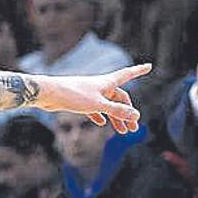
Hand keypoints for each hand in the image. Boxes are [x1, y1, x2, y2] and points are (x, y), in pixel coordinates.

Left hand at [37, 64, 151, 133]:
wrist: (48, 94)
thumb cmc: (73, 95)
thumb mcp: (98, 105)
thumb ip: (117, 111)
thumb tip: (136, 116)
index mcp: (107, 82)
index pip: (127, 74)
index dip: (139, 71)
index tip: (149, 65)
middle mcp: (100, 86)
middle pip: (120, 98)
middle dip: (128, 113)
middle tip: (134, 129)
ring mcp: (90, 93)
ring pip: (108, 105)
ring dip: (115, 117)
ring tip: (122, 132)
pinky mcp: (80, 100)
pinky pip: (95, 108)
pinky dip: (100, 115)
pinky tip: (102, 123)